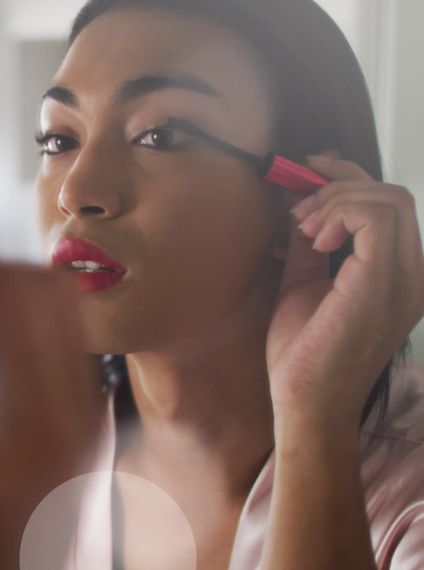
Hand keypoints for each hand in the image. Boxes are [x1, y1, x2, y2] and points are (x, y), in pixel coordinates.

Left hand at [266, 151, 423, 431]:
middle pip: (393, 195)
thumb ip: (309, 244)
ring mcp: (404, 279)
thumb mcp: (303, 282)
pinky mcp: (383, 284)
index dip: (347, 177)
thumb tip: (300, 202)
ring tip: (303, 228)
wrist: (304, 404)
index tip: (306, 172)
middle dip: (339, 183)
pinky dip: (340, 213)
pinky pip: (377, 218)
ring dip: (336, 199)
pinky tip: (315, 239)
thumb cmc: (303, 354)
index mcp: (396, 273)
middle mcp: (410, 273)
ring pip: (390, 199)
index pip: (387, 205)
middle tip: (299, 209)